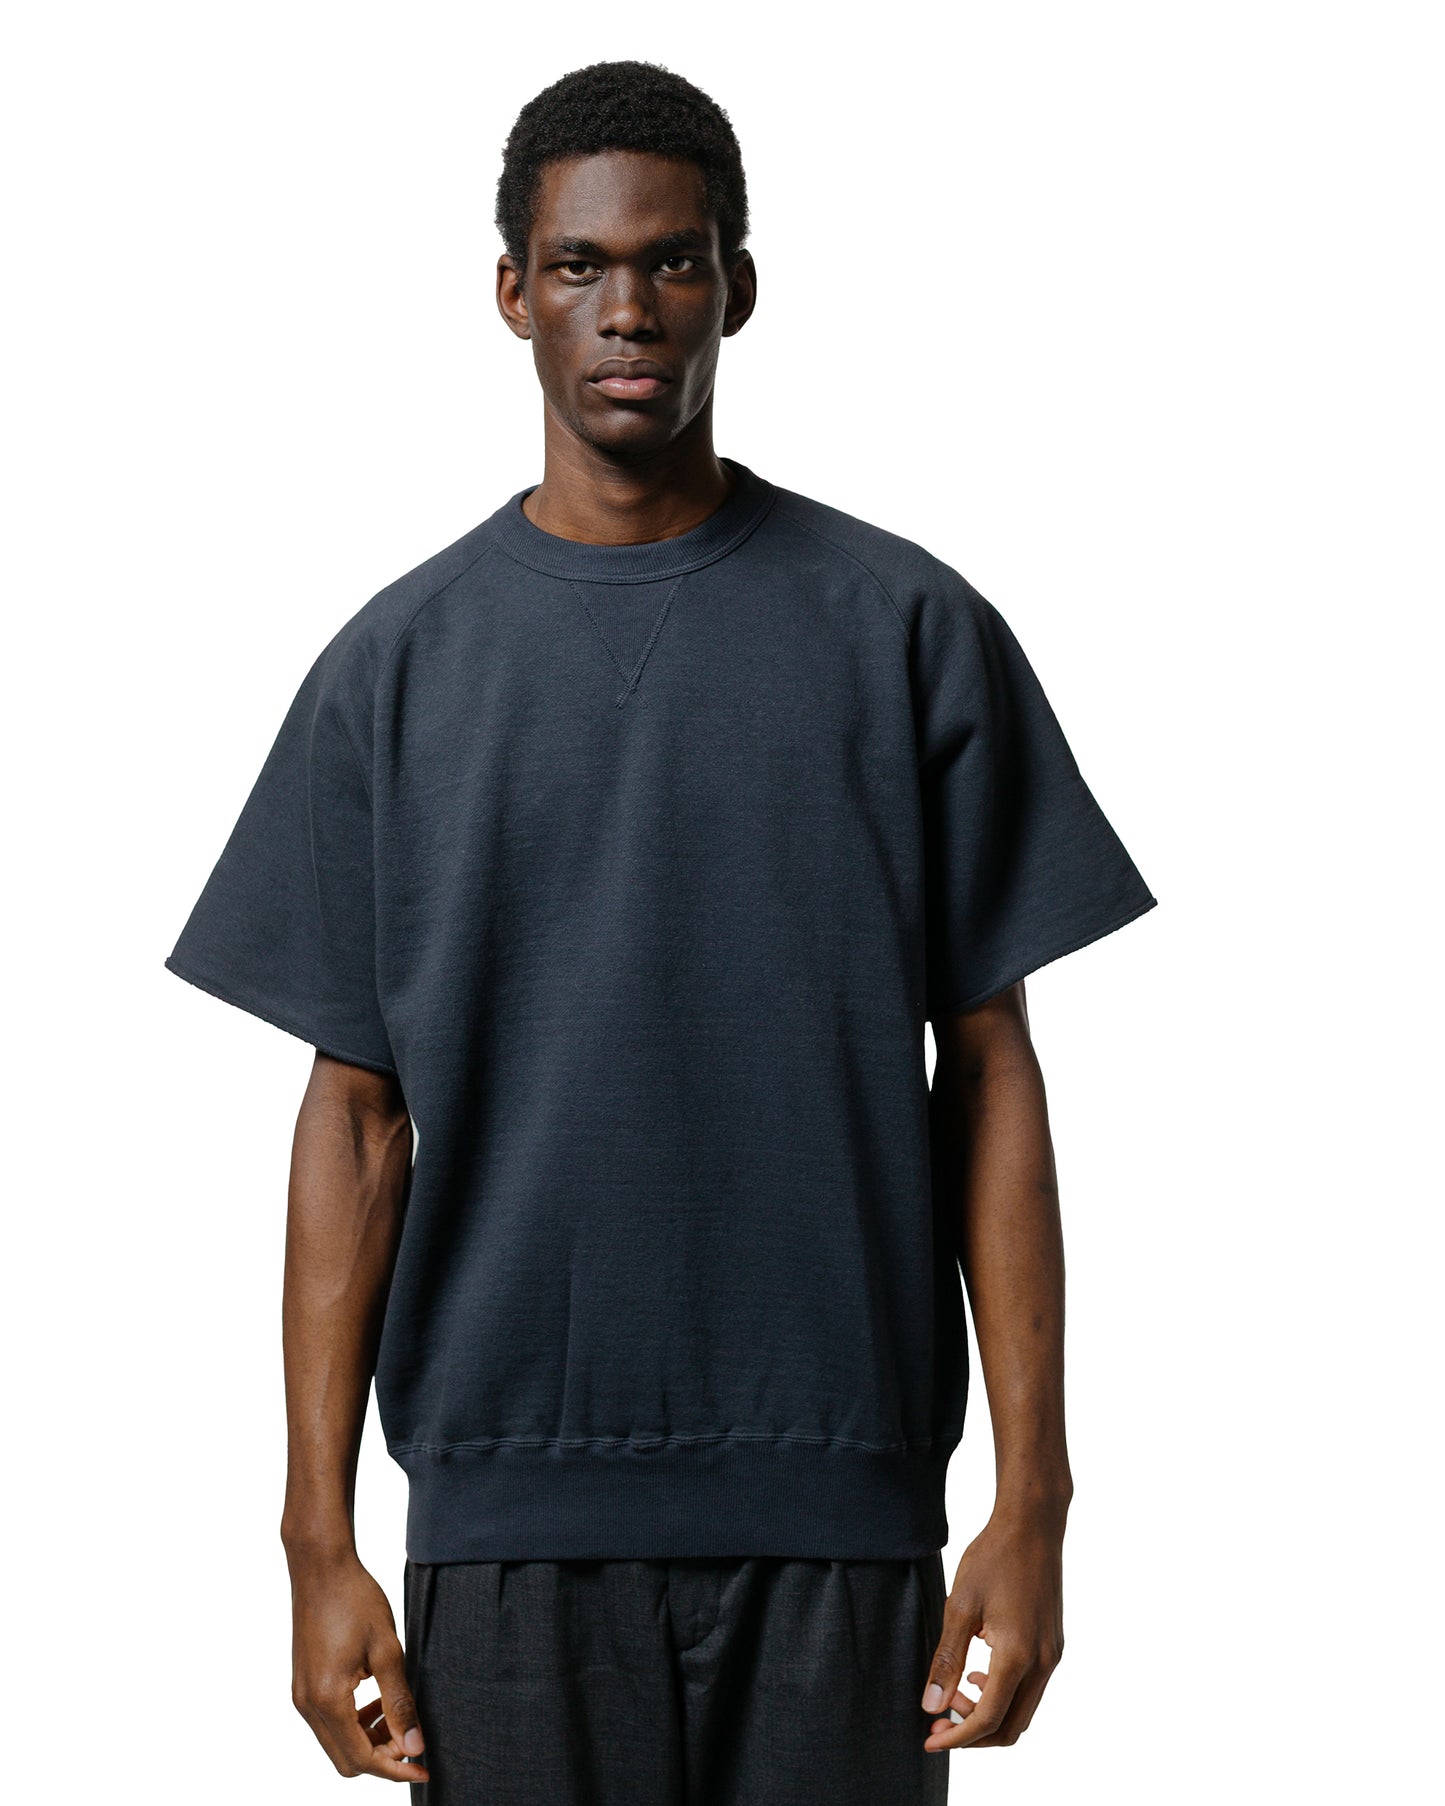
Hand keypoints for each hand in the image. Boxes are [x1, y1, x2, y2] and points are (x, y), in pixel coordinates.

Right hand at [288, 1550, 428, 1782]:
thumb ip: (399, 1702)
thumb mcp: (387, 1650)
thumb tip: (414, 1745)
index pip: (362, 1759)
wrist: (321, 1566)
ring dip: (369, 1739)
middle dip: (382, 1758)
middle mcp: (307, 1705)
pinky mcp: (303, 1683)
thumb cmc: (355, 1600)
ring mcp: (301, 1694)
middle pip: (346, 1759)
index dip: (395, 1769)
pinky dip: (354, 1722)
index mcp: (327, 1700)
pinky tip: (377, 1699)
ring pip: (337, 1742)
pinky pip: (329, 1720)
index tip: (424, 1767)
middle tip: (414, 1740)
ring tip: (398, 1715)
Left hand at [920, 1513, 1064, 1750]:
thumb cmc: (993, 1558)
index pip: (988, 1718)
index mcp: (1018, 1655)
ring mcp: (1052, 1654)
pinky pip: (1031, 1689)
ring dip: (990, 1715)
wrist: (1032, 1525)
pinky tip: (979, 1675)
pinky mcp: (1053, 1645)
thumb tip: (932, 1705)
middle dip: (973, 1734)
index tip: (930, 1739)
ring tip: (955, 1695)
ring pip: (1024, 1710)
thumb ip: (947, 1659)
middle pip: (1011, 1726)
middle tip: (939, 1721)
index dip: (957, 1737)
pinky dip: (1005, 1696)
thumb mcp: (960, 1606)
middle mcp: (1043, 1662)